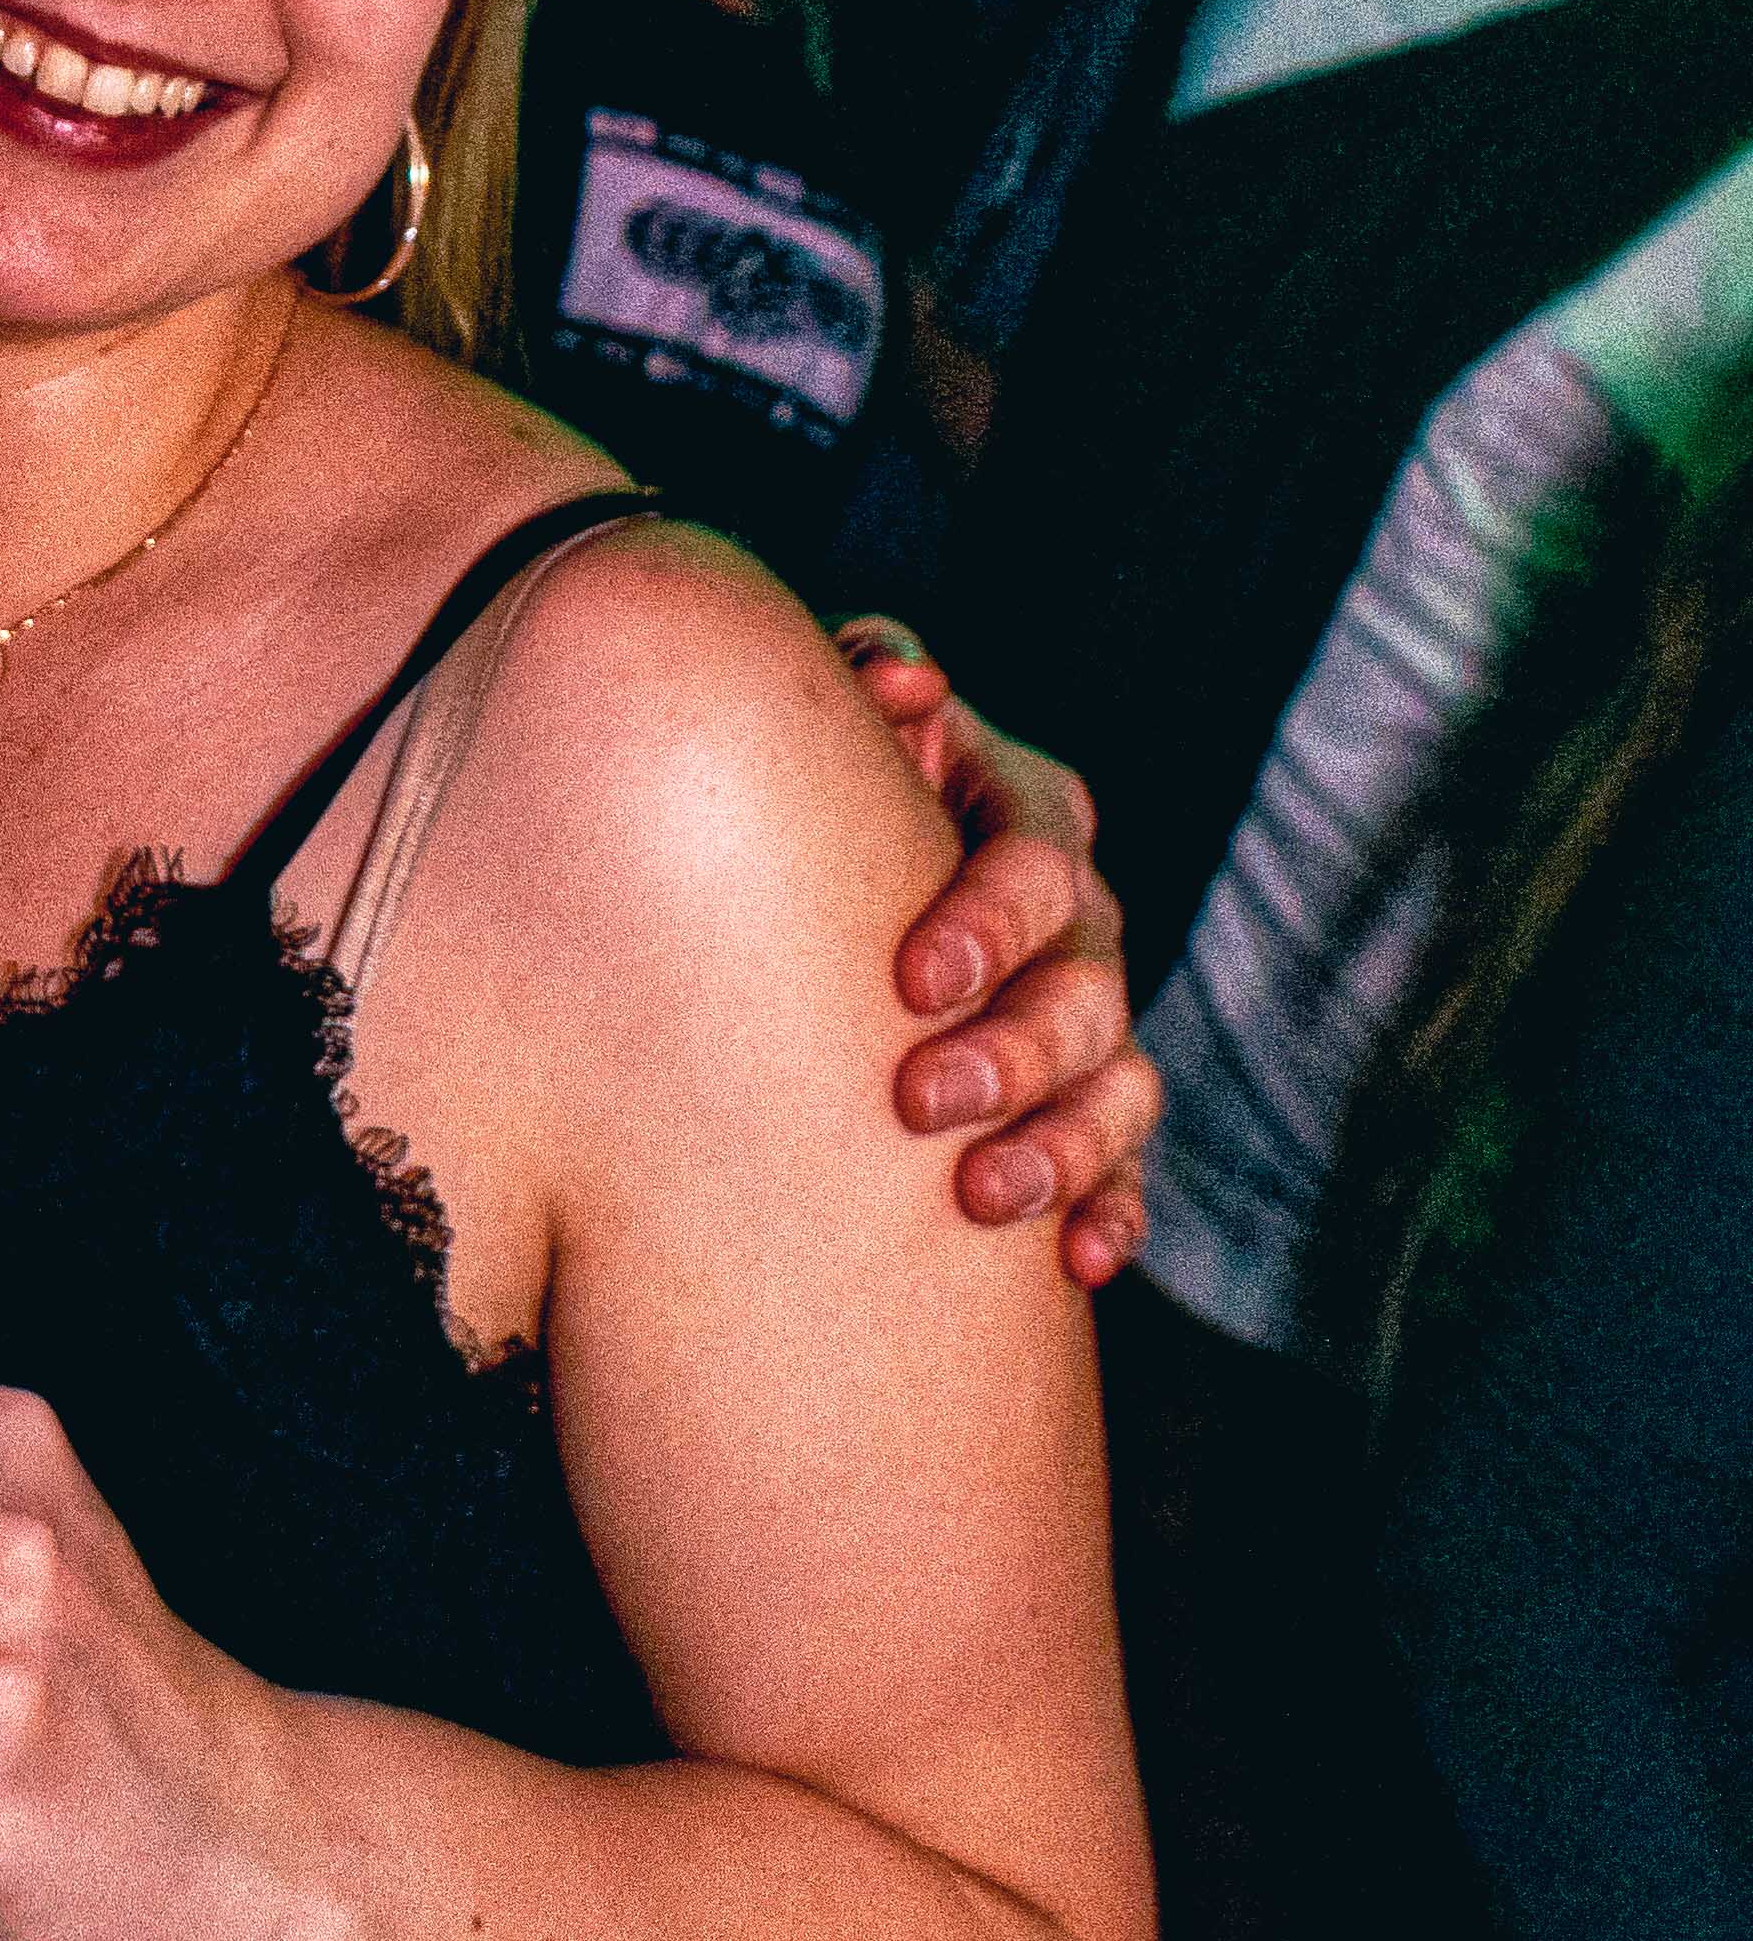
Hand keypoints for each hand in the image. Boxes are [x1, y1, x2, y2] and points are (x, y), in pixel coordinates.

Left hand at [837, 624, 1156, 1287]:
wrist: (814, 869)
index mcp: (1027, 815)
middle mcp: (1078, 921)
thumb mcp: (838, 718)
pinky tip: (1083, 1260)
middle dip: (1011, 1052)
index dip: (984, 921)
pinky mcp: (1089, 1106)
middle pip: (1084, 990)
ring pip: (1118, 1087)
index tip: (912, 979)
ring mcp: (1093, 1017)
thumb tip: (904, 681)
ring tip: (983, 1198)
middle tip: (918, 1102)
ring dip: (1061, 1147)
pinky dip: (1110, 1211)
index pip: (1035, 866)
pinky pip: (1125, 1167)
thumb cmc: (819, 782)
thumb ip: (866, 679)